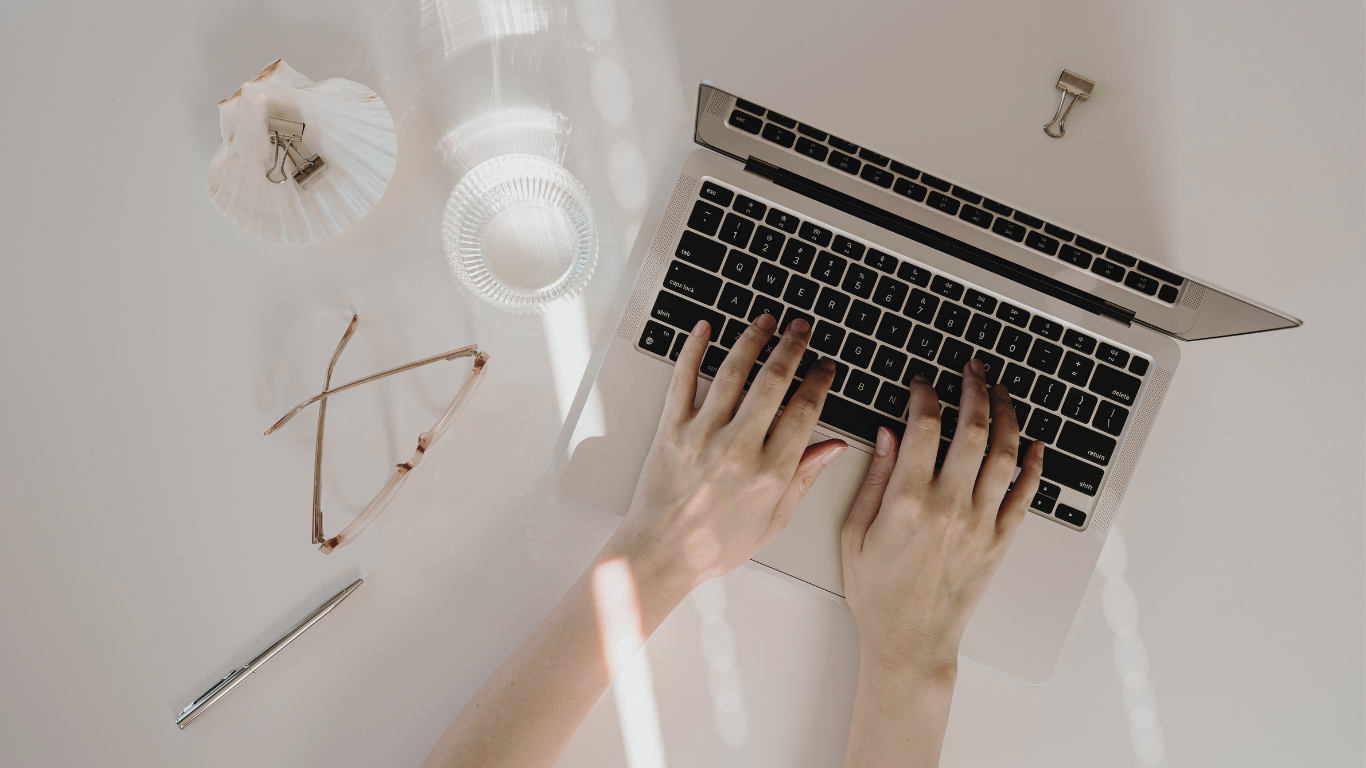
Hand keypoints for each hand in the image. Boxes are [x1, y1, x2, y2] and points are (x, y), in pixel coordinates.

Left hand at [611, 313, 847, 601]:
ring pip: (733, 371)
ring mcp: (701, 435)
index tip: (825, 367)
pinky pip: (683, 379)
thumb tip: (832, 448)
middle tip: (801, 329)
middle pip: (774, 380)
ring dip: (753, 339)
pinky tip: (704, 329)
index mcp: (769, 473)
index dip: (820, 381)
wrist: (661, 553)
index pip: (805, 410)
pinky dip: (693, 349)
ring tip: (766, 320)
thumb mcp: (773, 521)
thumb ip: (803, 479)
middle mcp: (737, 449)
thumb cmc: (715, 545)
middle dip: (793, 346)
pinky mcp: (671, 430)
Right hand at [841, 359, 1044, 676]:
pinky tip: (1035, 444)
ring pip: (1004, 454)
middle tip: (972, 370)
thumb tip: (888, 434)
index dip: (924, 395)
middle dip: (974, 389)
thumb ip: (874, 478)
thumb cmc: (877, 592)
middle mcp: (949, 507)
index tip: (921, 384)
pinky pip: (1025, 495)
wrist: (910, 641)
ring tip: (1001, 392)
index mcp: (908, 501)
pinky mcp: (999, 541)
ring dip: (1006, 415)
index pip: (924, 426)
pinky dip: (1034, 465)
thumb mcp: (854, 532)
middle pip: (972, 429)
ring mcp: (980, 523)